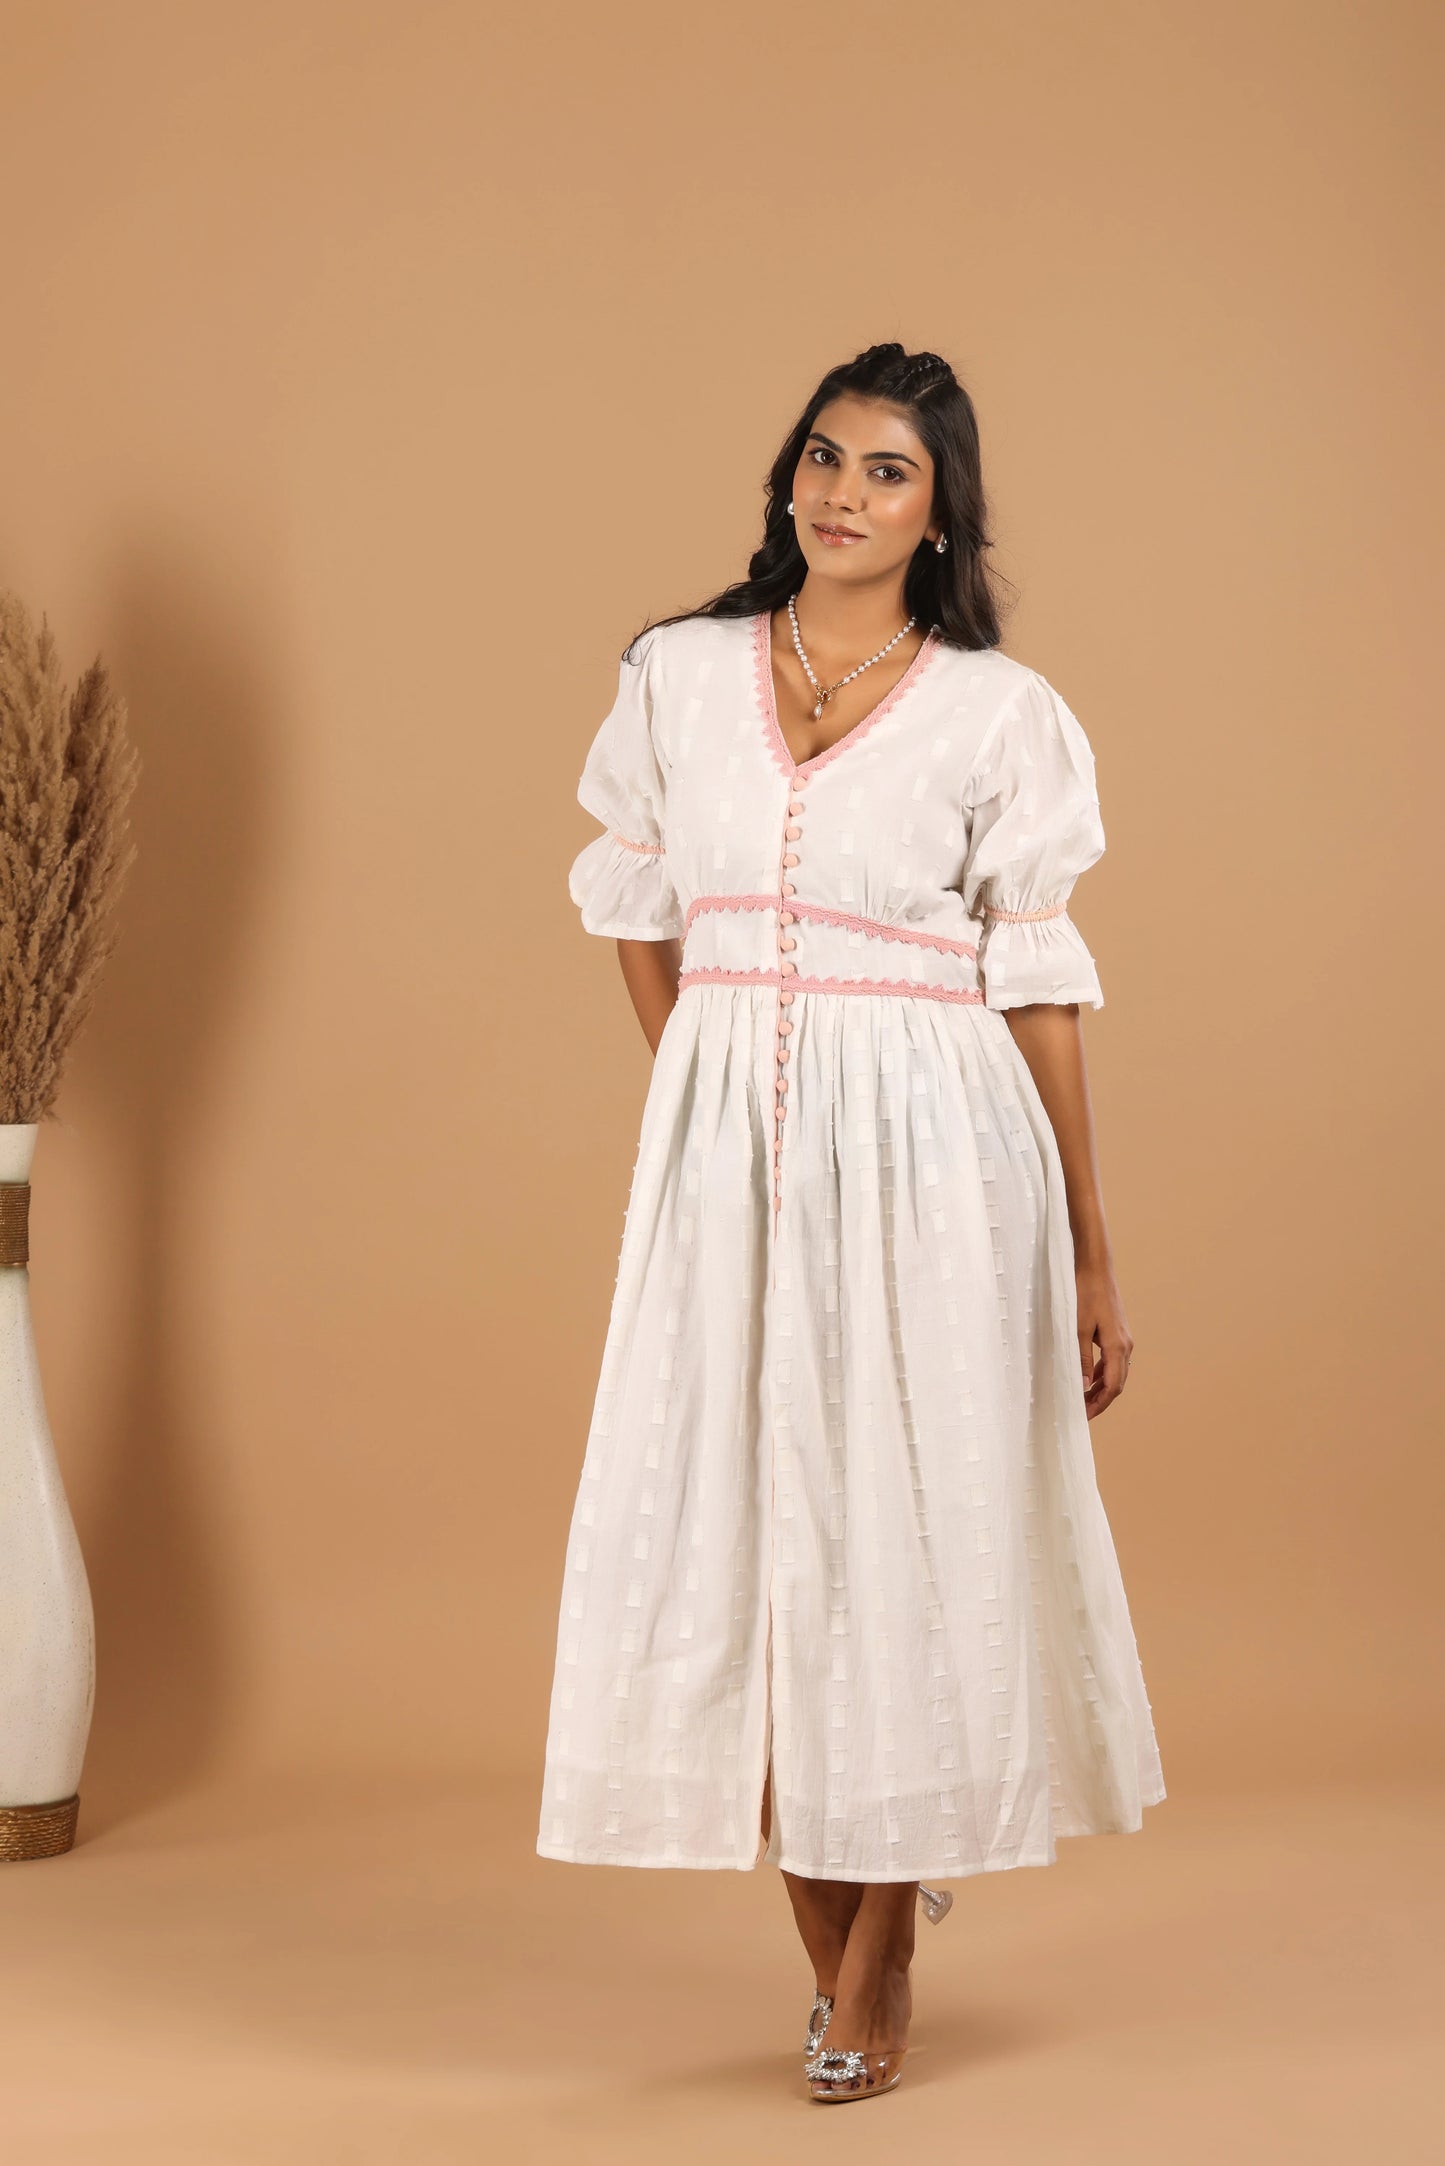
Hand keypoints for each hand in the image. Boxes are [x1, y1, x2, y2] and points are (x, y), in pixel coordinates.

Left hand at [1076, 1260, 1132, 1419]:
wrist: (1096, 1268)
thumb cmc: (1085, 1294)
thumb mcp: (1077, 1329)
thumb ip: (1080, 1359)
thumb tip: (1082, 1387)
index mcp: (1117, 1347)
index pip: (1112, 1387)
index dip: (1099, 1405)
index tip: (1084, 1416)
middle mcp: (1126, 1346)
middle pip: (1117, 1384)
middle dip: (1100, 1400)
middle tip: (1082, 1413)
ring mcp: (1124, 1339)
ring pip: (1116, 1373)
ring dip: (1101, 1388)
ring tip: (1083, 1398)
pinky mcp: (1118, 1332)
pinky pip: (1113, 1360)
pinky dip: (1101, 1373)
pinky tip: (1088, 1376)